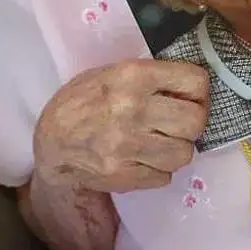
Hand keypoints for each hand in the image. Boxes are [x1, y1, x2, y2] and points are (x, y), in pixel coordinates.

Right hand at [34, 59, 208, 192]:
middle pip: (195, 121)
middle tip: (182, 120)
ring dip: (179, 147)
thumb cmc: (84, 99)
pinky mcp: (124, 177)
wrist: (51, 141)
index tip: (192, 93)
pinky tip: (147, 157)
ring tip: (164, 141)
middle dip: (194, 120)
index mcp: (133, 77)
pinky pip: (164, 176)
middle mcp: (134, 110)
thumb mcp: (114, 72)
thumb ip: (152, 77)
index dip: (199, 88)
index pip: (193, 80)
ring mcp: (128, 147)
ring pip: (184, 153)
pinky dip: (161, 168)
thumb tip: (193, 87)